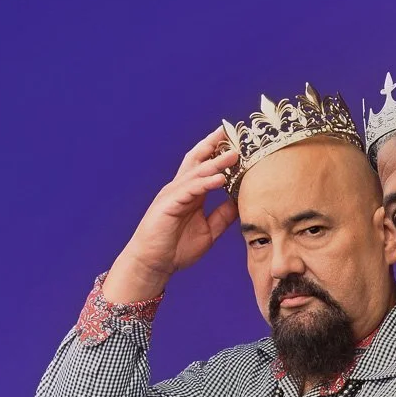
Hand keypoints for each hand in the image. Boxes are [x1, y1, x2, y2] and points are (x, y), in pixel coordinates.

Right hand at [103, 128, 240, 304]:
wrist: (154, 264)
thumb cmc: (177, 248)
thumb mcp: (209, 229)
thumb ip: (223, 215)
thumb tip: (241, 202)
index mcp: (190, 193)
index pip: (204, 166)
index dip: (218, 152)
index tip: (235, 140)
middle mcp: (180, 189)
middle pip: (197, 160)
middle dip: (214, 145)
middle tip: (232, 133)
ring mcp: (172, 195)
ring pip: (196, 173)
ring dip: (216, 162)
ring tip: (234, 154)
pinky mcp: (168, 205)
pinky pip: (189, 190)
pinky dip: (205, 182)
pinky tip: (220, 178)